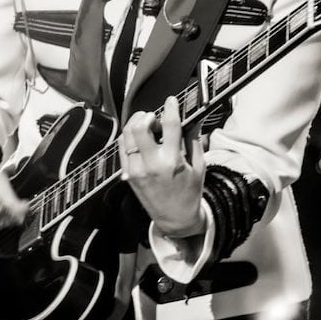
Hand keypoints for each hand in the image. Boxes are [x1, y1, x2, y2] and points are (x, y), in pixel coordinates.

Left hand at [119, 95, 205, 237]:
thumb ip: (194, 140)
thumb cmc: (190, 192)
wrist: (175, 218)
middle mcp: (152, 164)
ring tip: (146, 124)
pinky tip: (137, 136)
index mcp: (172, 161)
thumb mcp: (199, 166)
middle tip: (154, 117)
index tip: (171, 100)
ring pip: (127, 135)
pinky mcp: (127, 175)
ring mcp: (136, 170)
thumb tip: (193, 118)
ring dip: (135, 124)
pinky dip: (128, 137)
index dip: (171, 108)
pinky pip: (121, 148)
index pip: (170, 125)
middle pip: (140, 127)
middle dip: (147, 116)